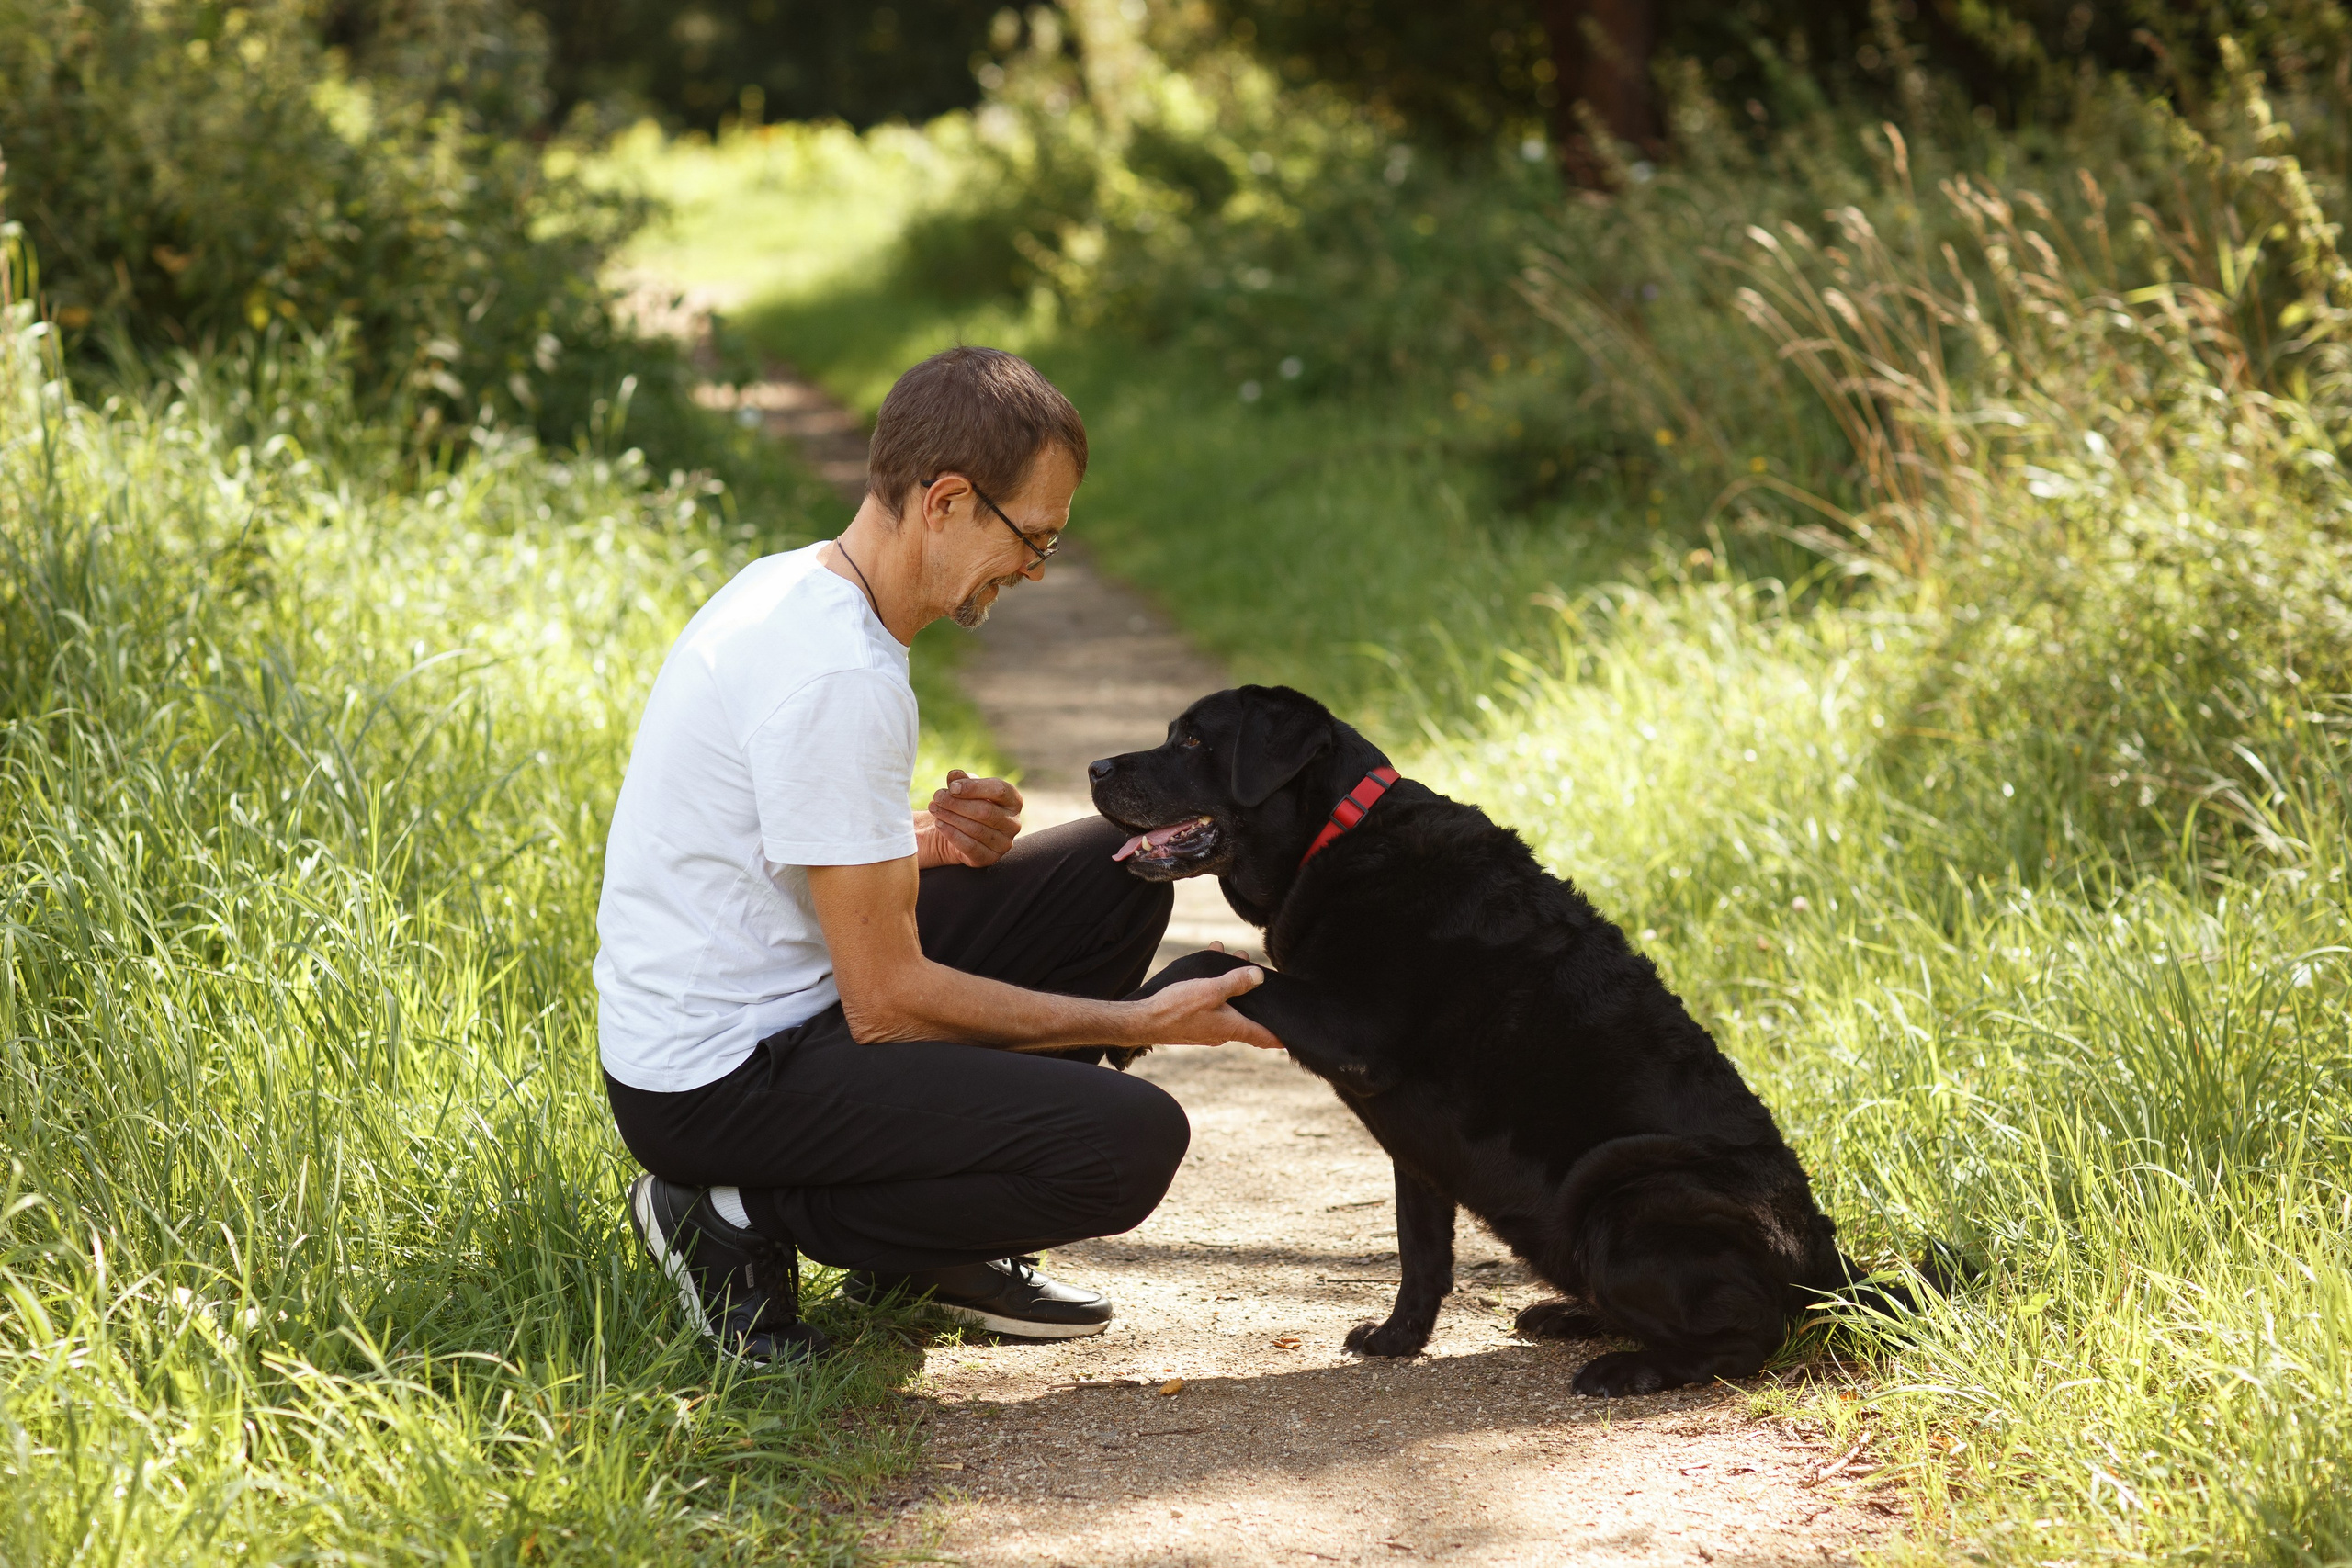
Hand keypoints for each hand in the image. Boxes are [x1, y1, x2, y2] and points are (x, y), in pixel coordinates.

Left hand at [917, 770, 1022, 868]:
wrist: (962, 833)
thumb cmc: (968, 805)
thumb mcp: (965, 789)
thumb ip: (961, 780)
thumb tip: (954, 776)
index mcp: (1014, 801)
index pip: (999, 790)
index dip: (974, 787)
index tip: (952, 787)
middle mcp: (1013, 823)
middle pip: (986, 811)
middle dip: (957, 803)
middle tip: (937, 797)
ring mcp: (1004, 843)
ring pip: (976, 828)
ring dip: (951, 817)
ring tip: (934, 808)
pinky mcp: (990, 858)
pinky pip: (970, 846)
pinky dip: (952, 834)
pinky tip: (939, 824)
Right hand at [1139, 962, 1284, 1050]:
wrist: (1144, 1021)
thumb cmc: (1176, 1008)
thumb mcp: (1210, 990)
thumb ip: (1236, 983)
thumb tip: (1258, 977)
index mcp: (1232, 1028)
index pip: (1263, 1037)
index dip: (1279, 1037)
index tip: (1292, 1038)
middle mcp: (1223, 1032)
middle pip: (1247, 1014)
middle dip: (1252, 991)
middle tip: (1254, 969)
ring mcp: (1208, 1029)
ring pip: (1228, 1005)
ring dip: (1231, 983)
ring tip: (1230, 957)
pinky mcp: (1195, 1024)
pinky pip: (1212, 1004)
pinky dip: (1214, 987)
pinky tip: (1208, 967)